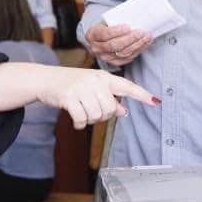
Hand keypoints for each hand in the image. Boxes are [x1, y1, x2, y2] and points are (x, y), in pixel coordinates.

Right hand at [37, 67, 158, 129]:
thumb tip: (123, 111)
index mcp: (103, 77)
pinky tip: (74, 119)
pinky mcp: (69, 96)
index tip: (155, 102)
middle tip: (91, 110)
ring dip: (88, 119)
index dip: (142, 95)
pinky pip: (81, 119)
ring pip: (96, 115)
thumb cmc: (71, 84)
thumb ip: (109, 98)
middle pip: (110, 109)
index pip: (127, 87)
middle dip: (102, 116)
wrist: (45, 79)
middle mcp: (95, 81)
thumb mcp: (92, 87)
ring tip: (81, 111)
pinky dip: (78, 124)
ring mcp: (81, 88)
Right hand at [86, 21, 152, 67]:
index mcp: (92, 35)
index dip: (117, 31)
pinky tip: (145, 43)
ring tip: (147, 37)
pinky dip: (138, 50)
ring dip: (137, 45)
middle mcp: (96, 48)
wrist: (102, 38)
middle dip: (130, 39)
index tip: (129, 26)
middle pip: (114, 46)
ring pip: (123, 53)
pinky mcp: (115, 62)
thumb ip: (115, 19)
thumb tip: (134, 14)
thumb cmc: (107, 26)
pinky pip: (128, 58)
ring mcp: (105, 57)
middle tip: (141, 32)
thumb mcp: (106, 20)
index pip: (105, 34)